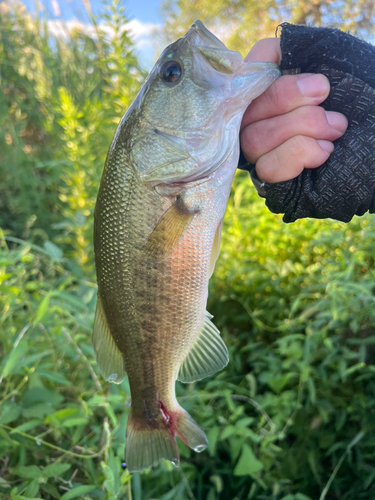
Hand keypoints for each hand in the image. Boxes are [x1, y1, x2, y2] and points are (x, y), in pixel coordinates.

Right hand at [241, 39, 347, 182]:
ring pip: (254, 138)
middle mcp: (252, 119)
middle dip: (291, 100)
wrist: (368, 148)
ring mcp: (257, 151)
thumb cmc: (350, 109)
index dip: (269, 66)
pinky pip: (268, 167)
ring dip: (302, 127)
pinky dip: (299, 154)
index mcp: (267, 86)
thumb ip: (303, 61)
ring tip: (335, 128)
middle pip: (247, 108)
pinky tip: (324, 151)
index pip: (250, 67)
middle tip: (327, 100)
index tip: (316, 83)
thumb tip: (284, 55)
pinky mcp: (268, 178)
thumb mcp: (337, 77)